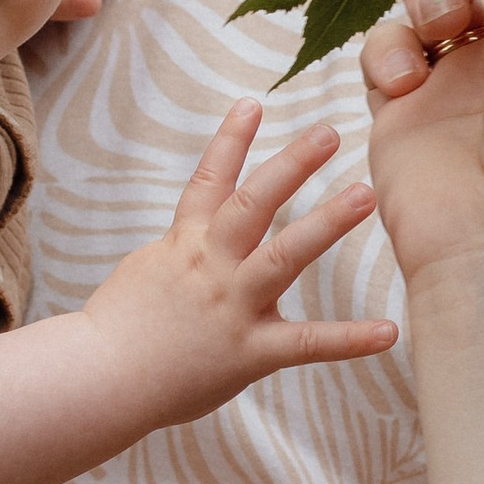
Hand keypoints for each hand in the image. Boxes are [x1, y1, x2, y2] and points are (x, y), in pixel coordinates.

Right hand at [78, 101, 397, 420]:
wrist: (95, 379)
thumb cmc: (115, 331)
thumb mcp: (144, 273)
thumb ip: (178, 253)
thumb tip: (194, 238)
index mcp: (184, 244)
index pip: (209, 181)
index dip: (231, 140)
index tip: (253, 104)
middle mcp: (211, 266)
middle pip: (254, 203)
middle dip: (292, 165)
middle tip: (330, 133)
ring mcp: (231, 306)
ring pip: (284, 256)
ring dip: (326, 222)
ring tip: (365, 195)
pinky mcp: (248, 352)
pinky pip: (306, 343)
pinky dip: (350, 340)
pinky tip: (388, 331)